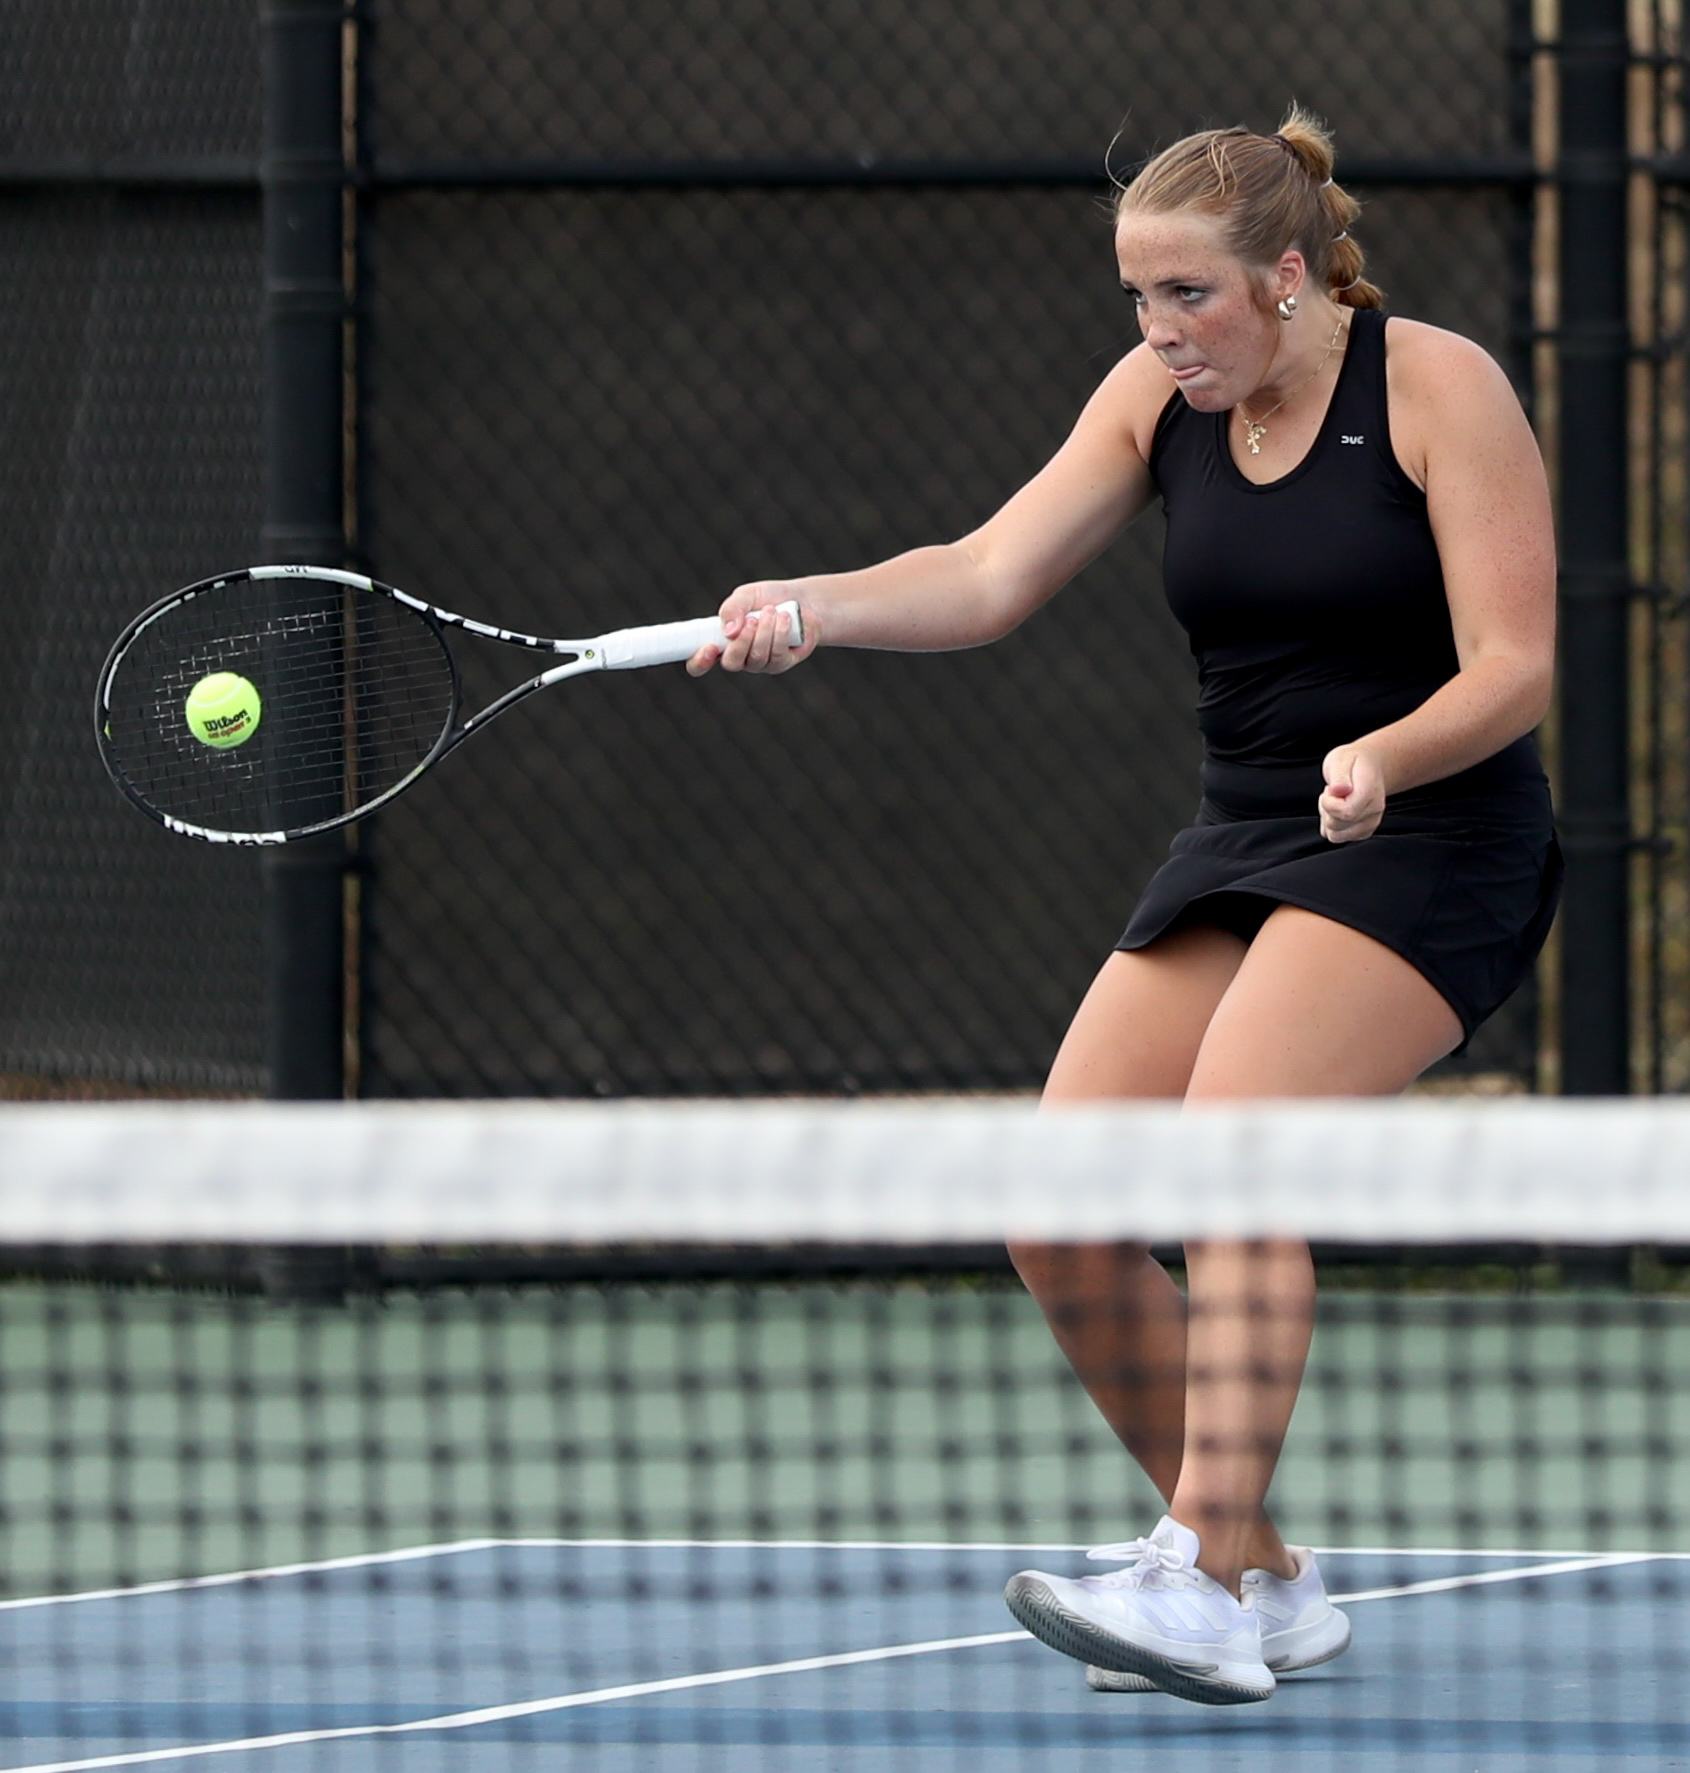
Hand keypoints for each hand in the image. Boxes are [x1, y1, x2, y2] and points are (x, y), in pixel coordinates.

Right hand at [685, 582, 815, 676]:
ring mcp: (760, 663)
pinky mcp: (781, 663)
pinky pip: (776, 655)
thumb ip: (732, 609)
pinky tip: (784, 618)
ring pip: (756, 658)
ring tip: (771, 611)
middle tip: (751, 620)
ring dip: (764, 631)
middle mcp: (738, 657)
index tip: (710, 647)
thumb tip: (729, 631)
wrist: (801, 600)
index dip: (699, 662)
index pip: (699, 663)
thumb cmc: (768, 598)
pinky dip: (779, 633)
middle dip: (741, 642)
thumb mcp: (745, 596)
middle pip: (731, 664)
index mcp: (721, 642)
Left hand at [1319, 744, 1386, 842]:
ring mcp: (1370, 823)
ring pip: (1336, 836)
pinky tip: (1338, 809)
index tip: (1329, 789)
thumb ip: (1339, 776)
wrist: (1371, 766)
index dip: (1328, 803)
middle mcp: (1374, 810)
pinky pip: (1338, 837)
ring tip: (1334, 801)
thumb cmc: (1353, 762)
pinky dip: (1332, 826)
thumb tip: (1338, 790)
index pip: (1346, 812)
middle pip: (1337, 825)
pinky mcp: (1363, 831)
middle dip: (1325, 809)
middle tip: (1332, 792)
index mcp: (1370, 792)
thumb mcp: (1341, 759)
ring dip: (1327, 819)